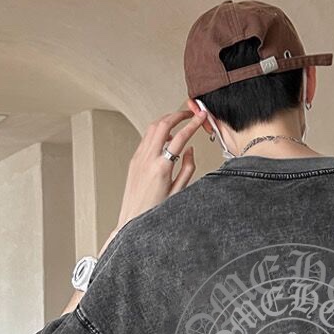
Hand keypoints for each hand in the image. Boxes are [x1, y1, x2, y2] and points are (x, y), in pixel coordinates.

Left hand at [100, 107, 206, 252]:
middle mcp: (148, 159)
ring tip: (178, 121)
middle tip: (189, 112)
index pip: (181, 138)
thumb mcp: (179, 192)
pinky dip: (157, 132)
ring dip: (166, 120)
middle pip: (163, 125)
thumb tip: (190, 150)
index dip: (193, 124)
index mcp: (162, 168)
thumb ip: (188, 169)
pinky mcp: (134, 160)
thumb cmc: (155, 212)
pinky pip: (146, 139)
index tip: (201, 117)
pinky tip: (165, 138)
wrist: (133, 220)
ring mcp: (138, 158)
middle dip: (177, 114)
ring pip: (152, 128)